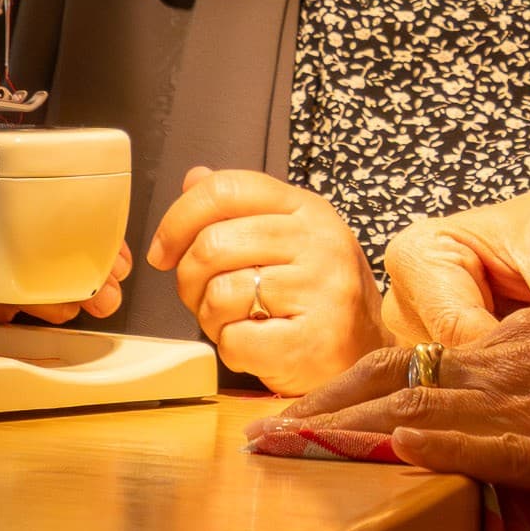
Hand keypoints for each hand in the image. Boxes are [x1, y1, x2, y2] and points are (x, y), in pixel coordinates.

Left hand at [147, 167, 386, 392]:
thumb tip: (194, 178)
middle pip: (212, 244)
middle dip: (189, 279)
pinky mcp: (310, 341)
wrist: (366, 351)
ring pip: (219, 294)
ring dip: (211, 318)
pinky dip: (230, 348)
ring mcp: (319, 291)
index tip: (163, 251)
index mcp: (307, 209)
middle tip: (201, 298)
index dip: (178, 219)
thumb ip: (241, 208)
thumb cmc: (315, 294)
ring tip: (237, 321)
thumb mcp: (288, 237)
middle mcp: (318, 242)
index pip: (226, 189)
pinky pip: (234, 340)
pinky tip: (255, 344)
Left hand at [259, 309, 529, 530]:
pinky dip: (430, 445)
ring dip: (347, 426)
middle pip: (399, 372)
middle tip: (260, 431)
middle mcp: (523, 359)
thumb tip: (487, 444)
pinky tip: (385, 449)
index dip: (350, 387)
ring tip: (285, 445)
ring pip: (423, 405)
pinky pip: (482, 442)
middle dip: (322, 402)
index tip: (298, 415)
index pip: (419, 360)